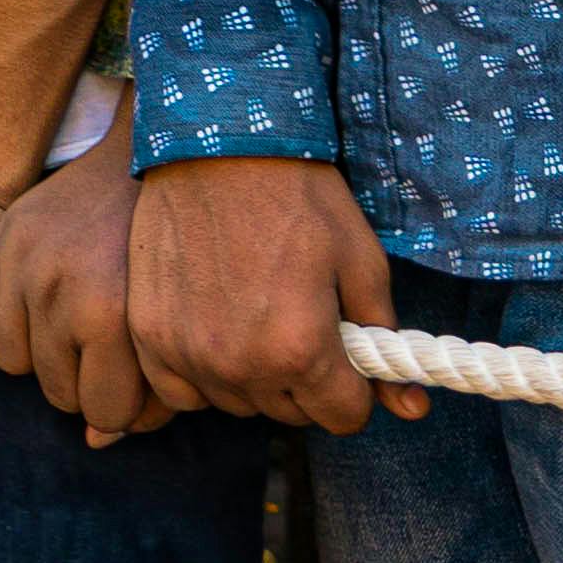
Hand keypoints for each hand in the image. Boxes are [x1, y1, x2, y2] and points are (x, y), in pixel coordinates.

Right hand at [0, 123, 173, 442]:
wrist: (145, 157)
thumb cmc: (167, 250)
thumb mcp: (172, 322)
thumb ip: (150, 392)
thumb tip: (97, 441)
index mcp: (111, 314)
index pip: (105, 412)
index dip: (124, 406)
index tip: (135, 380)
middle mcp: (59, 292)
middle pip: (58, 394)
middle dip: (84, 382)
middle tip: (105, 347)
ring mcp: (21, 265)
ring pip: (11, 363)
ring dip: (40, 353)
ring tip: (69, 323)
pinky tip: (31, 303)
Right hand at [130, 152, 405, 434]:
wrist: (217, 145)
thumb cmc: (297, 195)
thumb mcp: (359, 259)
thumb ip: (382, 339)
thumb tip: (412, 408)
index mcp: (301, 350)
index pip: (343, 417)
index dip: (355, 389)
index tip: (347, 356)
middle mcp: (241, 366)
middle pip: (290, 414)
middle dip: (307, 381)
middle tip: (301, 323)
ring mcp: (188, 355)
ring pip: (237, 404)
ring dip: (253, 378)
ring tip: (256, 317)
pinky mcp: (150, 337)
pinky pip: (181, 392)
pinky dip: (200, 374)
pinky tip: (213, 330)